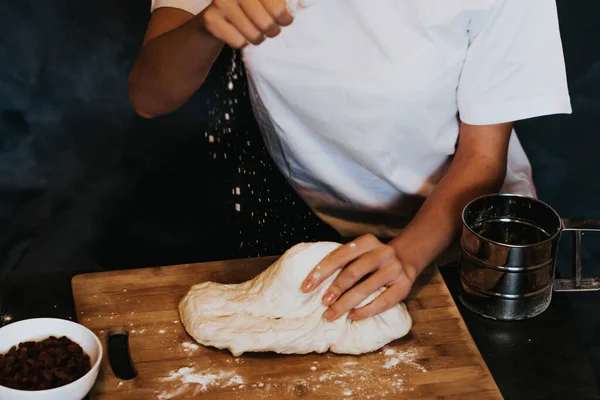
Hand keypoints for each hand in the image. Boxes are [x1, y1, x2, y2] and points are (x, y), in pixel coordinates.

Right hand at [201, 0, 292, 48]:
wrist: (213, 15)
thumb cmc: (248, 6)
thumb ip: (283, 1)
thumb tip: (304, 4)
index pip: (277, 7)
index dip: (284, 17)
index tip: (285, 20)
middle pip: (267, 23)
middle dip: (272, 31)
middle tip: (271, 30)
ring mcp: (221, 3)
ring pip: (253, 34)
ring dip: (258, 38)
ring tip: (255, 32)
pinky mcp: (211, 20)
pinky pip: (239, 42)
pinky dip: (242, 42)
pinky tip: (239, 33)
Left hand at [301, 234, 416, 320]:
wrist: (404, 261)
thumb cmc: (371, 261)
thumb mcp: (359, 254)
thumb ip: (341, 261)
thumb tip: (312, 282)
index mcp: (367, 241)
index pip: (339, 255)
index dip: (321, 271)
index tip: (306, 287)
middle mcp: (383, 252)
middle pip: (353, 271)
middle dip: (335, 288)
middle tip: (323, 303)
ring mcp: (395, 268)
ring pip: (366, 288)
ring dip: (345, 303)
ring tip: (331, 314)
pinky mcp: (404, 285)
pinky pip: (383, 301)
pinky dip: (365, 310)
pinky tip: (352, 316)